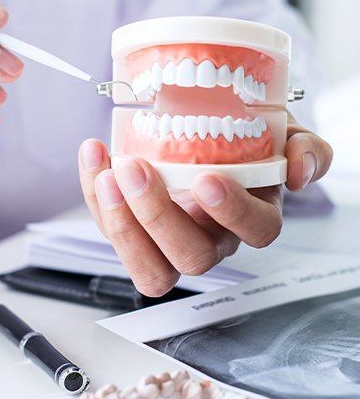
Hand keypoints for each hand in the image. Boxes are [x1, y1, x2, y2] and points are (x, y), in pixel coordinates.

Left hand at [79, 114, 332, 296]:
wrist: (208, 130)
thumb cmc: (246, 138)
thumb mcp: (282, 132)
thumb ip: (305, 147)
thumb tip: (299, 170)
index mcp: (253, 215)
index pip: (257, 231)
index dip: (233, 212)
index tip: (206, 178)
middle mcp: (214, 238)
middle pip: (193, 258)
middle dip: (160, 218)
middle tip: (136, 170)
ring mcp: (171, 243)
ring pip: (150, 268)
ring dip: (121, 225)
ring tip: (106, 174)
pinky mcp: (136, 235)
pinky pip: (114, 233)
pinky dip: (95, 199)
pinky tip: (94, 155)